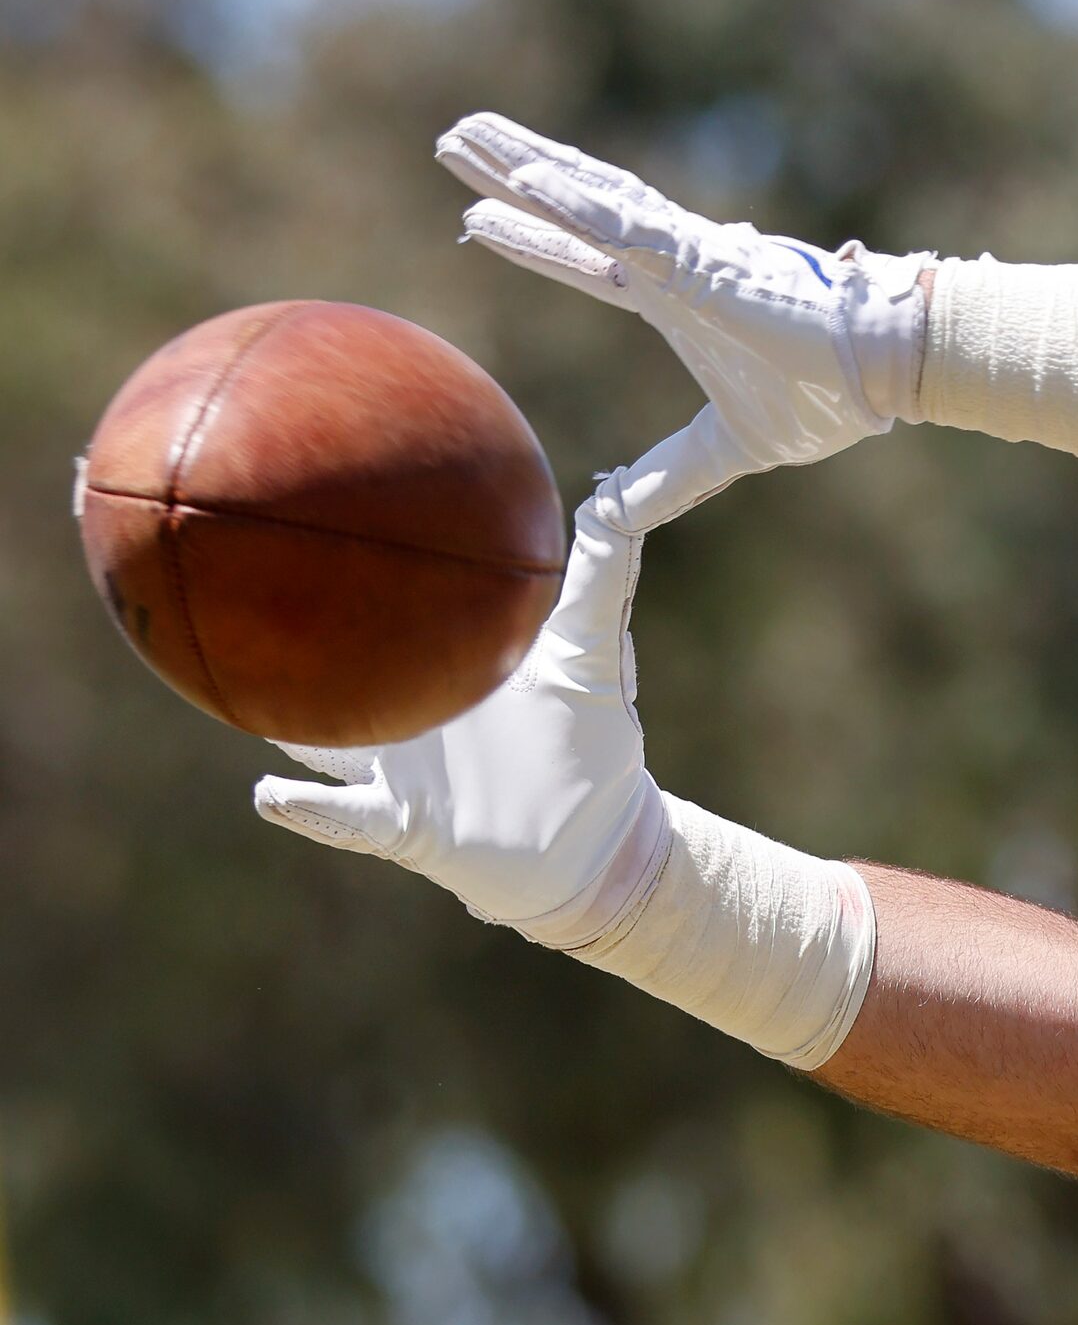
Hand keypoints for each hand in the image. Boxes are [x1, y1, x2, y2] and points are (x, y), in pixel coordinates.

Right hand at [250, 408, 745, 944]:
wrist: (598, 841)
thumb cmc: (593, 740)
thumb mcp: (592, 643)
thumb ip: (603, 567)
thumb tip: (615, 484)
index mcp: (438, 664)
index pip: (376, 604)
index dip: (335, 560)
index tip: (287, 503)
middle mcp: (402, 712)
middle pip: (325, 666)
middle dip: (279, 631)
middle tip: (220, 584)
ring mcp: (394, 770)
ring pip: (317, 738)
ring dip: (275, 716)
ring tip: (216, 682)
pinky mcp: (404, 827)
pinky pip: (345, 817)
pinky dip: (310, 809)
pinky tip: (267, 791)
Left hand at [438, 113, 931, 470]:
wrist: (888, 367)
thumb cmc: (827, 394)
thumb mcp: (726, 448)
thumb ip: (668, 477)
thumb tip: (615, 518)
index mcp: (677, 298)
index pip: (586, 259)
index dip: (532, 235)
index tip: (478, 212)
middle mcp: (673, 263)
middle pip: (574, 207)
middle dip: (510, 174)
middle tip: (452, 137)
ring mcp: (686, 255)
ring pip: (589, 198)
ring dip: (522, 164)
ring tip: (462, 131)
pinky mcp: (705, 262)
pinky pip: (626, 226)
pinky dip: (574, 203)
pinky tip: (526, 177)